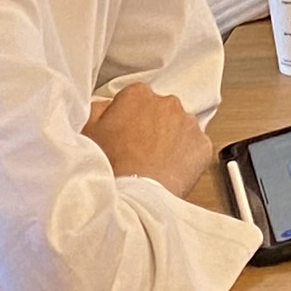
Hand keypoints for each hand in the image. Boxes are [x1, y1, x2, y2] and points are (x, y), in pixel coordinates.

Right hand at [85, 80, 213, 196]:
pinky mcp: (202, 145)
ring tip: (153, 163)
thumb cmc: (110, 165)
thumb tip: (105, 105)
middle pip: (159, 110)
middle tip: (137, 149)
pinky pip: (195, 147)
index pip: (135, 97)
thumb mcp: (88, 131)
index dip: (128, 116)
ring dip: (170, 140)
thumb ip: (97, 109)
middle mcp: (167, 103)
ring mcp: (188, 123)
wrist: (135, 195)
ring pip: (179, 127)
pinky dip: (186, 156)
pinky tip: (169, 169)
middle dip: (151, 125)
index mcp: (138, 95)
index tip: (125, 131)